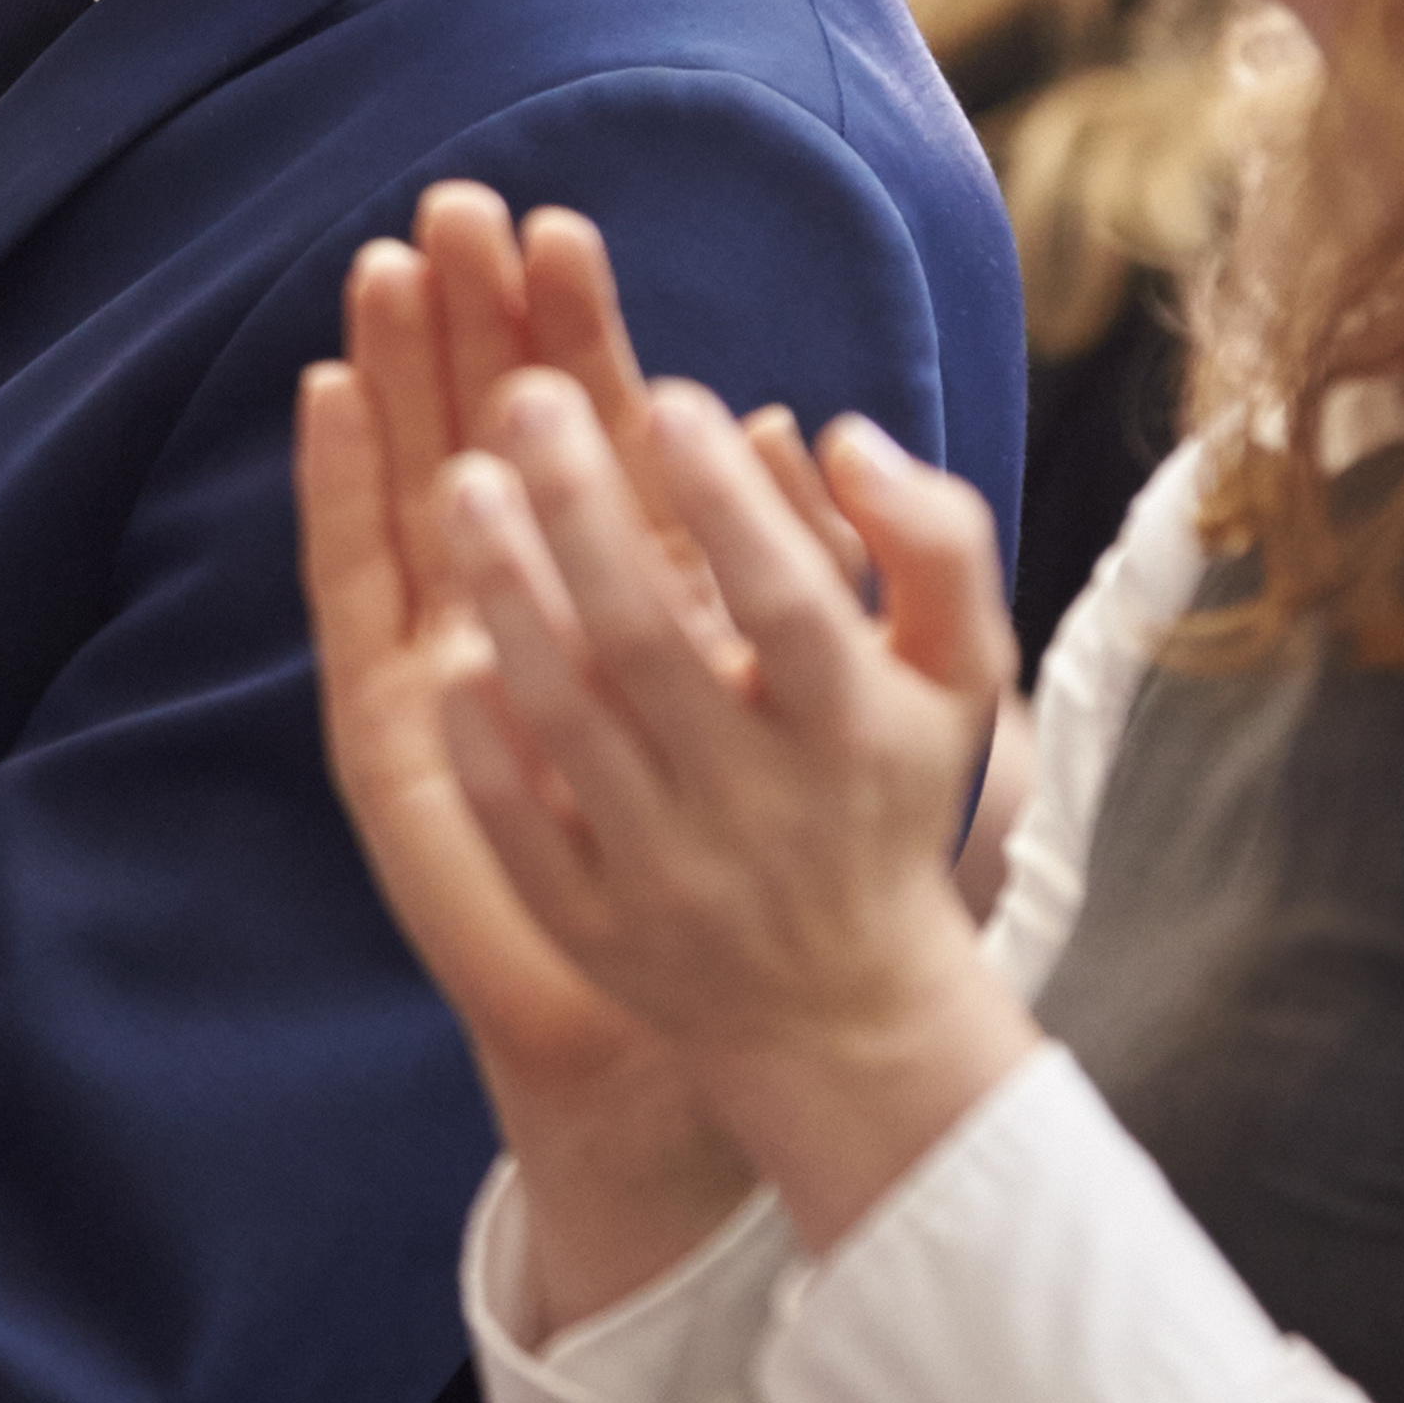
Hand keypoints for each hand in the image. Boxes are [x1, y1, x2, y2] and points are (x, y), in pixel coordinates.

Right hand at [304, 187, 755, 1329]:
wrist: (732, 1010)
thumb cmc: (806, 860)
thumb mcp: (870, 701)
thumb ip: (857, 570)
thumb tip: (792, 420)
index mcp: (639, 585)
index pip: (588, 429)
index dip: (571, 331)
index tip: (560, 228)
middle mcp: (533, 605)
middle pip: (483, 431)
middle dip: (469, 321)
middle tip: (455, 208)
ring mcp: (451, 654)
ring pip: (415, 482)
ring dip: (395, 375)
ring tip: (383, 267)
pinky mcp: (397, 722)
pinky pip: (359, 587)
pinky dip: (337, 490)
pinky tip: (329, 400)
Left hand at [434, 336, 1035, 1263]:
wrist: (841, 1007)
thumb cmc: (888, 790)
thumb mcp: (956, 673)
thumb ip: (932, 541)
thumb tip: (838, 432)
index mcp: (855, 731)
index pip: (787, 605)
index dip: (725, 504)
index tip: (665, 395)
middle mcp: (760, 808)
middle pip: (649, 649)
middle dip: (580, 513)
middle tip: (523, 395)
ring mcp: (667, 876)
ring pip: (566, 725)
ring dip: (507, 597)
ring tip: (460, 480)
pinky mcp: (590, 929)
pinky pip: (516, 824)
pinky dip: (480, 737)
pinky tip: (447, 644)